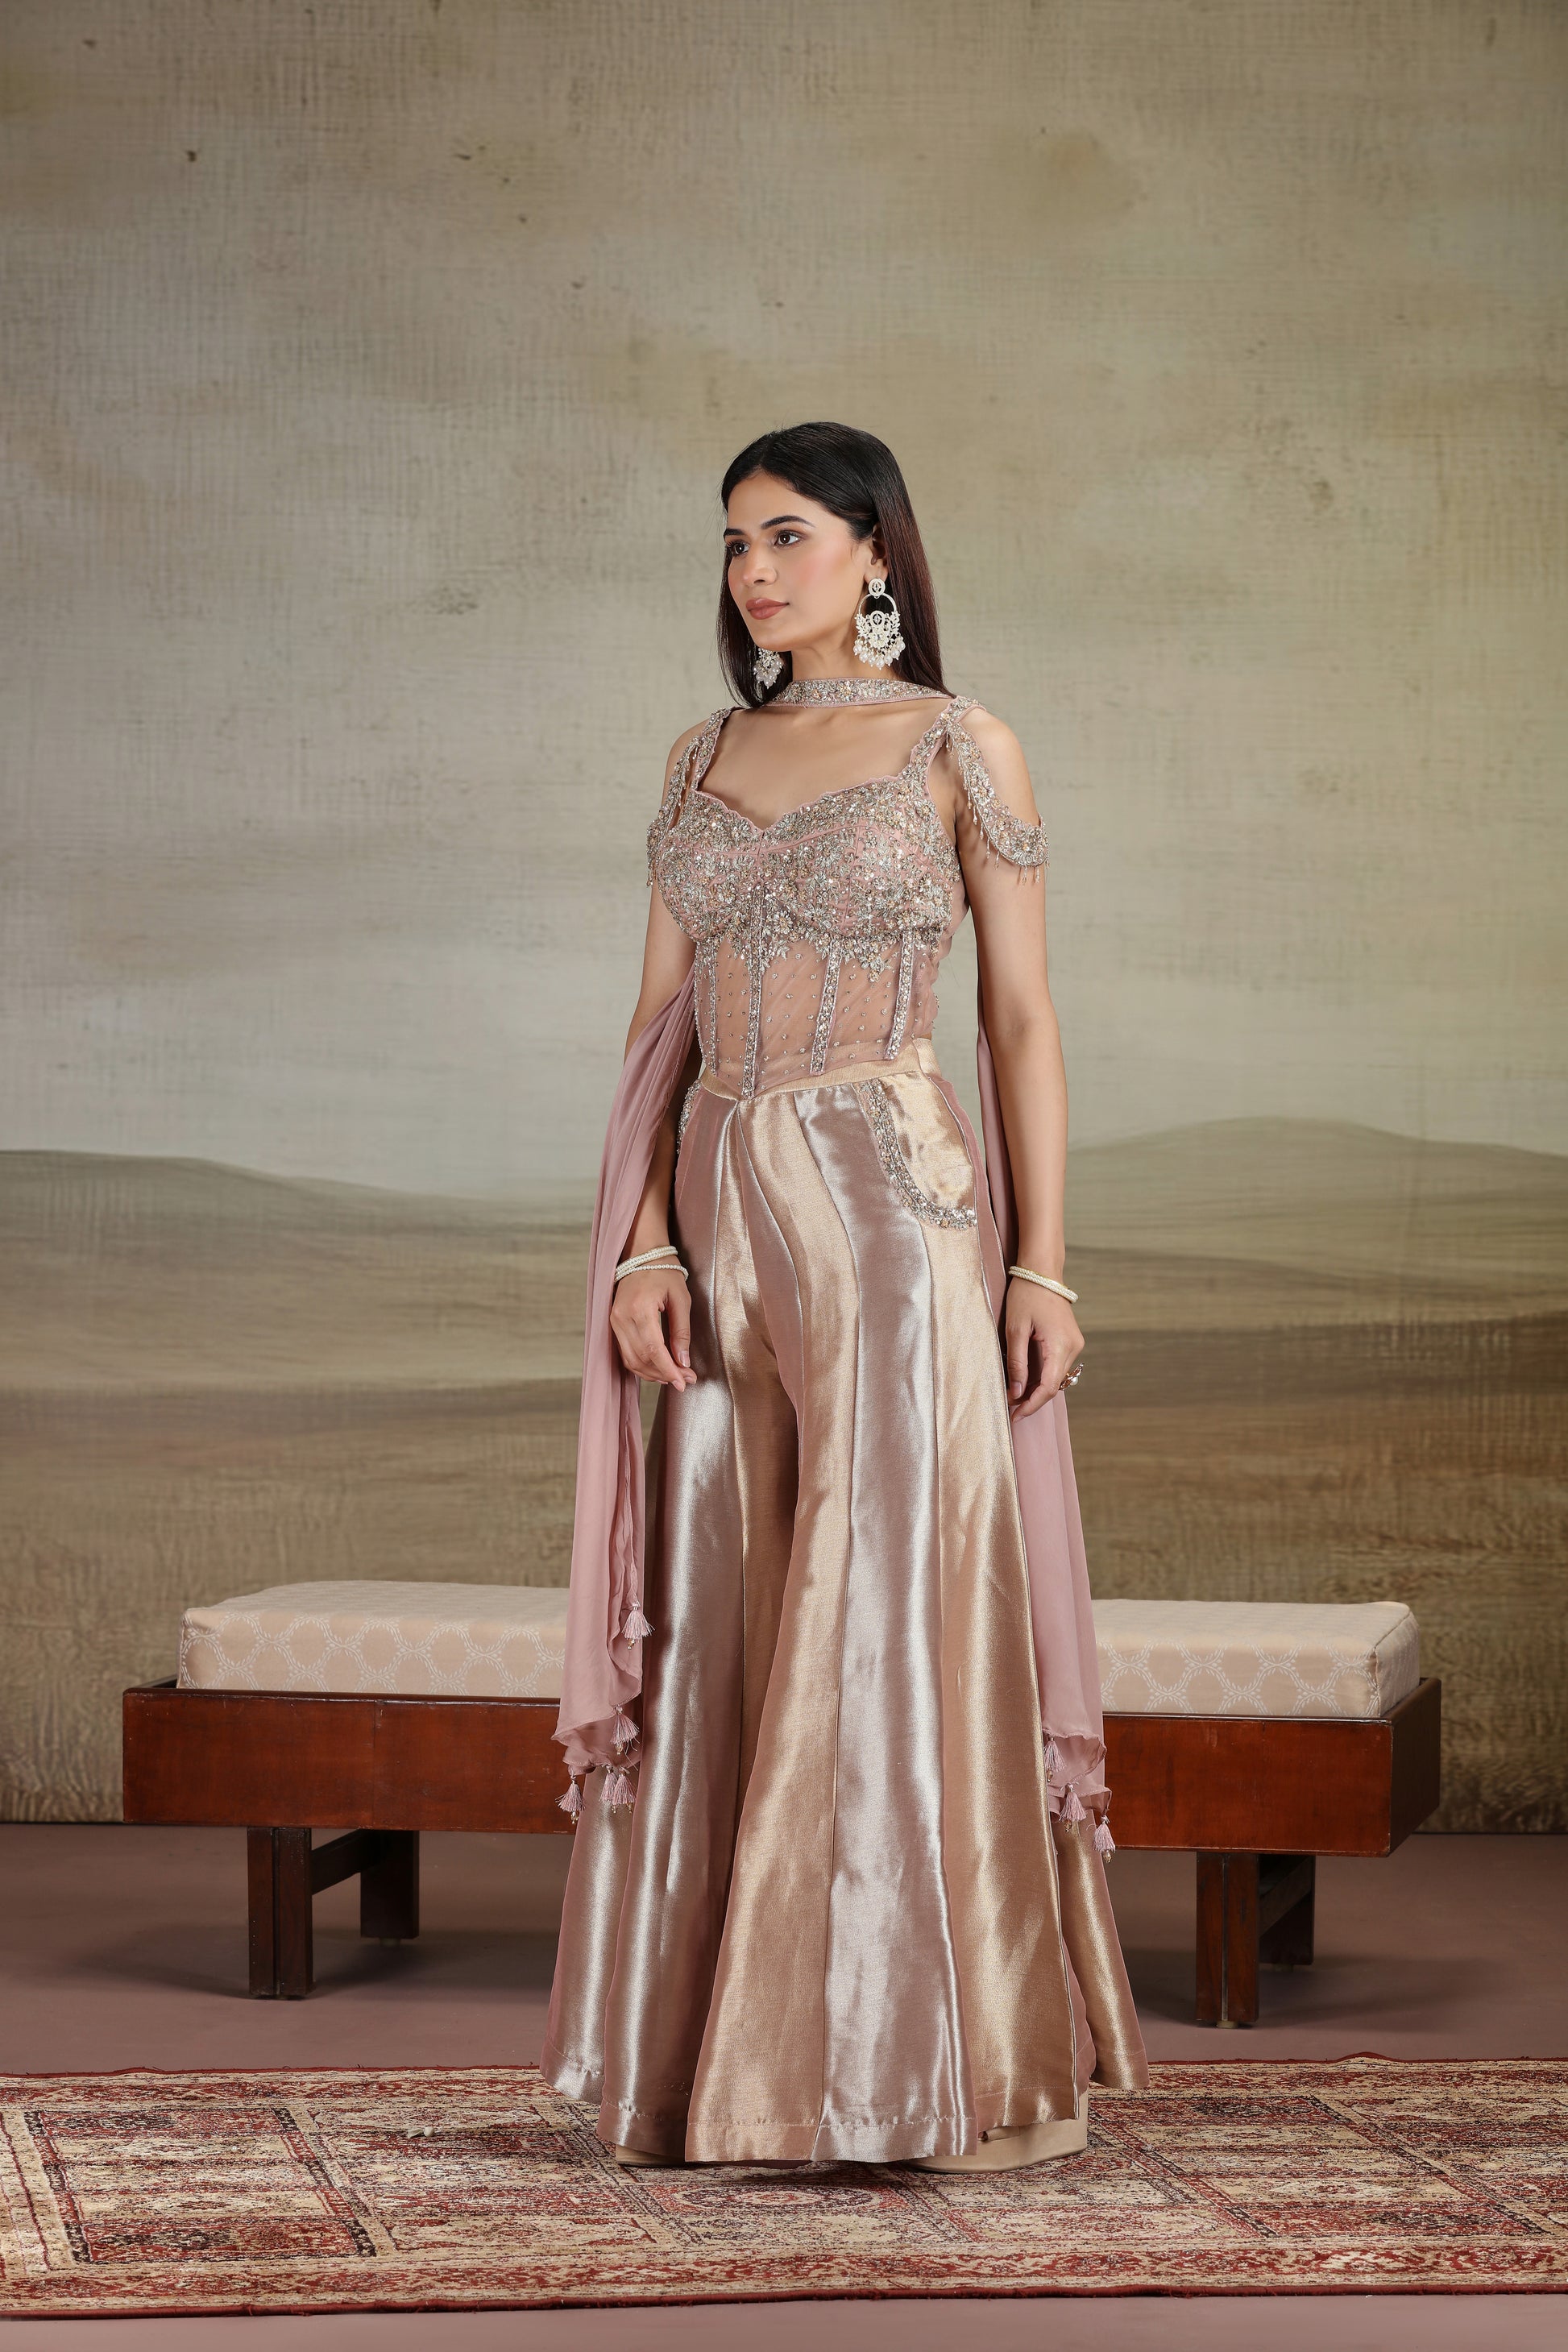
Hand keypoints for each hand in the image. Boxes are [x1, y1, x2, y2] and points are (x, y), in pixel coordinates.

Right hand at [610, 1264, 693, 1390]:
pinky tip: (658, 1368)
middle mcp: (622, 1317)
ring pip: (631, 1360)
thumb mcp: (681, 1299)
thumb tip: (683, 1361)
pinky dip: (642, 1365)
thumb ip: (681, 1332)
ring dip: (653, 1373)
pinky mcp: (613, 1324)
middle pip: (641, 1359)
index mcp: (640, 1308)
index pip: (653, 1350)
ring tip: (674, 1376)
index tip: (684, 1382)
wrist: (642, 1255)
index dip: (669, 1370)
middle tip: (686, 1380)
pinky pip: (625, 1353)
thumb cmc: (665, 1272)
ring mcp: (614, 1321)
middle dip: (664, 1374)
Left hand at [1003, 1281, 1082, 1419]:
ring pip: (1056, 1377)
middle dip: (1033, 1399)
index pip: (1048, 1387)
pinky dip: (1043, 1375)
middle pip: (1054, 1385)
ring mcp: (1074, 1343)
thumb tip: (1016, 1393)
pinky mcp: (1070, 1340)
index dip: (1031, 1405)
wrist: (1042, 1271)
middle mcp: (1073, 1347)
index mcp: (1060, 1345)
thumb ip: (1017, 1363)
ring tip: (1015, 1396)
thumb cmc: (1026, 1295)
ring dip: (1037, 1388)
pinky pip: (1057, 1365)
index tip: (1015, 1416)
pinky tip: (1027, 1380)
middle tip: (1011, 1410)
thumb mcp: (1015, 1329)